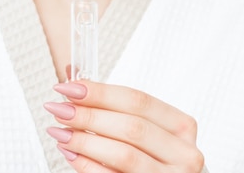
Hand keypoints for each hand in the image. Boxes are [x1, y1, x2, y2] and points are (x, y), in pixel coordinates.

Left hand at [44, 80, 203, 172]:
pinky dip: (88, 166)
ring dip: (85, 142)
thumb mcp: (144, 129)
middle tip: (60, 109)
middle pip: (131, 127)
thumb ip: (112, 106)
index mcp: (181, 126)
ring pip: (124, 154)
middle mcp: (183, 152)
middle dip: (89, 116)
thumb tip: (74, 79)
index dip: (101, 93)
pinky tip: (71, 155)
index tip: (70, 88)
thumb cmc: (154, 158)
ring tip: (61, 132)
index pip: (138, 101)